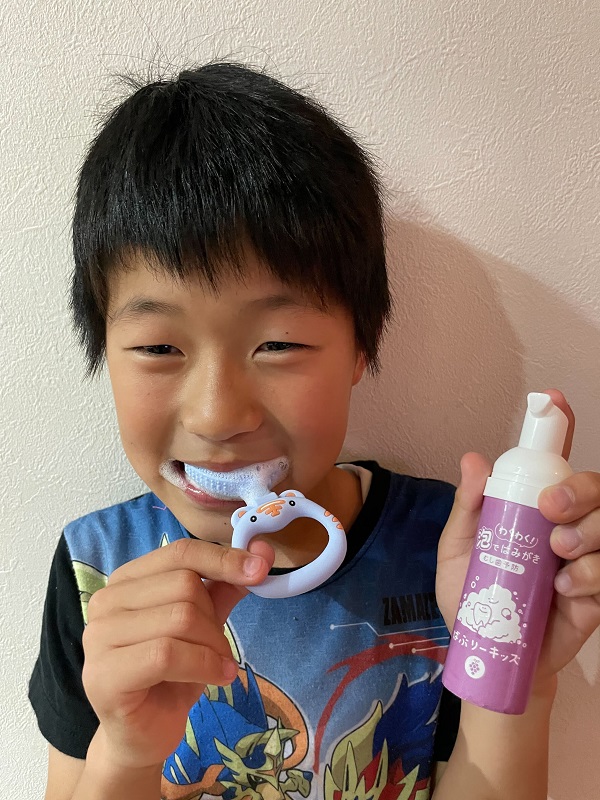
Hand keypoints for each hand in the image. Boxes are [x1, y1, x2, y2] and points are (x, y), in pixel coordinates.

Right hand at [82, 537, 272, 770]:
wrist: (143, 736)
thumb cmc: (172, 675)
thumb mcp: (205, 624)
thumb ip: (225, 586)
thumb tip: (262, 551)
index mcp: (128, 579)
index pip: (180, 552)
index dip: (223, 558)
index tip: (260, 570)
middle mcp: (106, 600)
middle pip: (184, 585)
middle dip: (215, 619)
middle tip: (222, 650)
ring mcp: (98, 636)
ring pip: (180, 618)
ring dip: (213, 646)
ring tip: (218, 667)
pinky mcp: (103, 673)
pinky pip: (167, 653)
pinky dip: (203, 664)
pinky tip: (216, 678)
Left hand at [436, 389, 599, 682]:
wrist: (489, 654)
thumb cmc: (473, 598)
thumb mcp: (459, 551)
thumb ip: (469, 509)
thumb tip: (473, 458)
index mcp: (533, 510)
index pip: (554, 464)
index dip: (561, 430)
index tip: (556, 405)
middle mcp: (567, 526)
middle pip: (597, 489)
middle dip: (582, 491)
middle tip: (551, 510)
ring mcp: (587, 559)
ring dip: (591, 536)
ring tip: (557, 557)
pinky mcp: (598, 597)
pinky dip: (593, 577)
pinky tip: (566, 591)